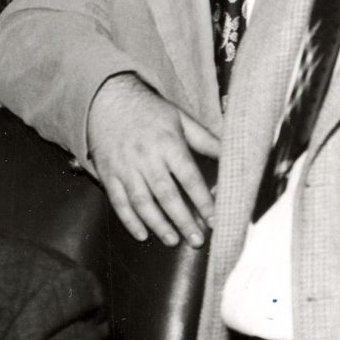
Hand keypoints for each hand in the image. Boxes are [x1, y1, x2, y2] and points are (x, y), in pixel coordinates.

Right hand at [85, 75, 219, 245]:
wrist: (107, 99)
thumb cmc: (149, 111)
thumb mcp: (180, 119)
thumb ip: (205, 140)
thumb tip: (232, 154)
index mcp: (168, 143)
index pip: (189, 178)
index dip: (203, 201)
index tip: (214, 219)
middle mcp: (146, 158)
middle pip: (167, 195)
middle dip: (183, 220)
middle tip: (197, 240)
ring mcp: (125, 168)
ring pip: (142, 202)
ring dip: (158, 224)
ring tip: (173, 240)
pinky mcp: (108, 174)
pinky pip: (118, 202)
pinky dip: (129, 220)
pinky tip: (142, 234)